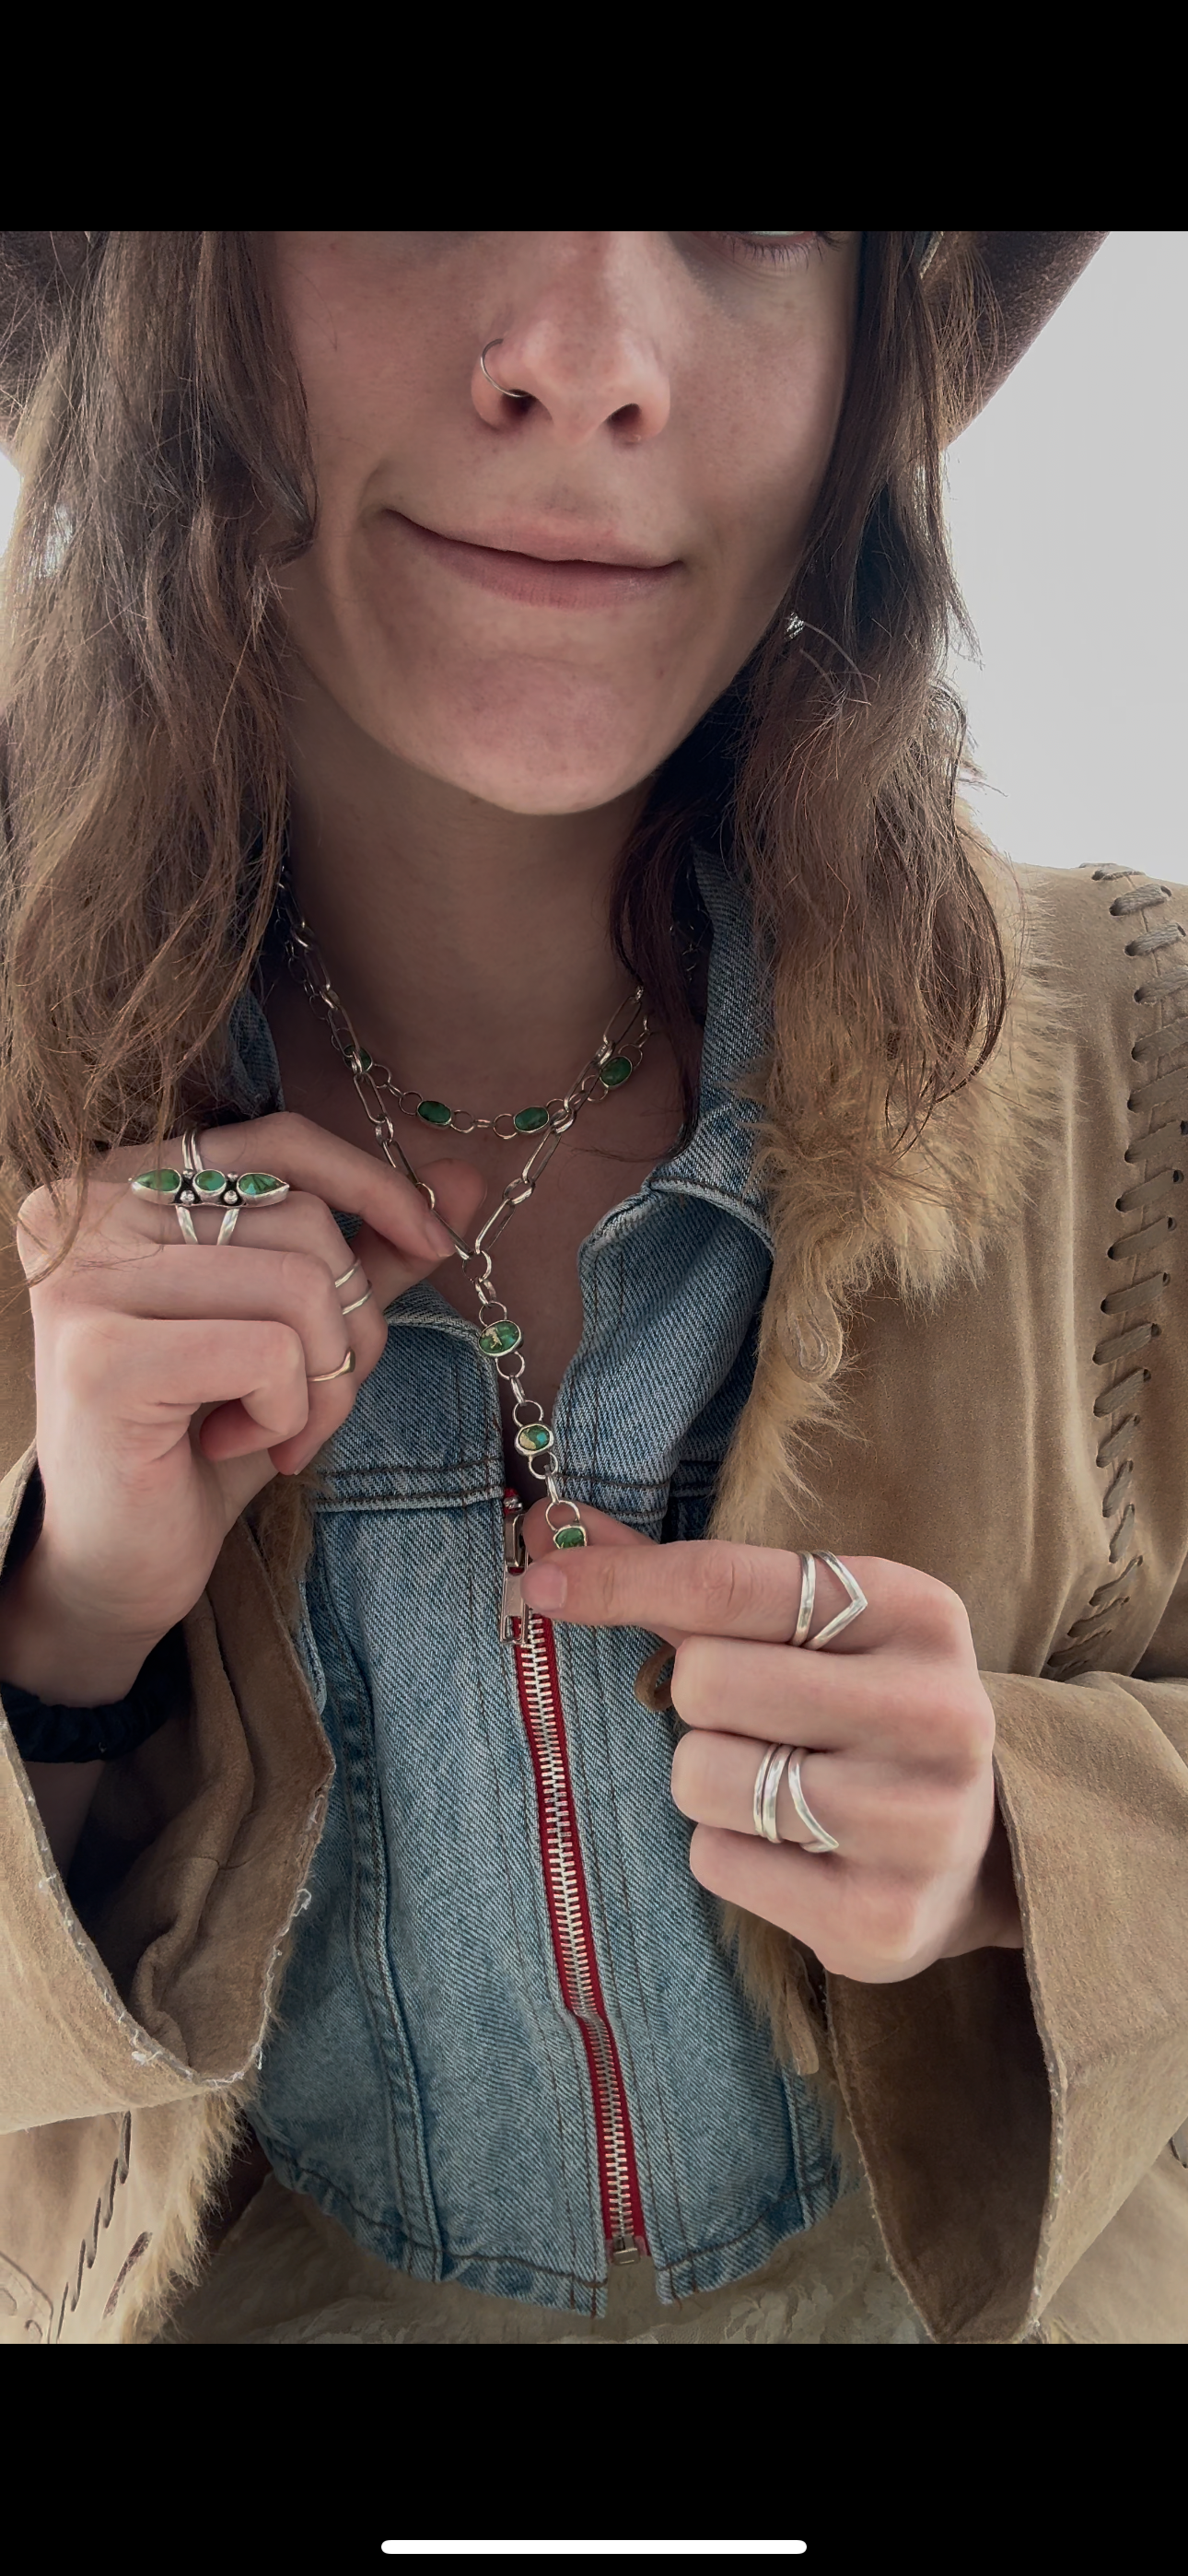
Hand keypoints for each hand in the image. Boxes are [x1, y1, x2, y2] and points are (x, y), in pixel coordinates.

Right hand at [2, 1111, 485, 1701]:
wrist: (119, 1559)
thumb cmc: (202, 1438)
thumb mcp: (294, 1334)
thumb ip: (364, 1254)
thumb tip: (463, 1180)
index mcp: (125, 1183)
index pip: (279, 1141)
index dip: (374, 1183)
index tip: (436, 1243)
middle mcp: (87, 1213)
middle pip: (304, 1222)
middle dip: (351, 1327)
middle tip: (316, 1401)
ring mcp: (85, 1280)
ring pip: (299, 1288)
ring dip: (321, 1384)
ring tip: (273, 1430)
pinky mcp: (101, 1355)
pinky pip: (270, 1353)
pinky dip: (286, 1413)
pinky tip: (232, 1443)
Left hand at [518, 1503, 1021, 1983]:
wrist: (982, 1845)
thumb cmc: (861, 1708)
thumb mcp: (808, 1628)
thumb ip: (687, 1582)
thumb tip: (550, 1532)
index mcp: (916, 1612)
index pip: (731, 1582)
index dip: (622, 1581)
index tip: (543, 1580)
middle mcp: (935, 1711)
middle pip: (705, 1682)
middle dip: (698, 1702)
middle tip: (755, 1720)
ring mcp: (916, 1823)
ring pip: (702, 1777)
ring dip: (709, 1780)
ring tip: (779, 1785)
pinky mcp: (881, 1919)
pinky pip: (717, 1863)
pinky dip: (729, 1852)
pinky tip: (795, 1851)